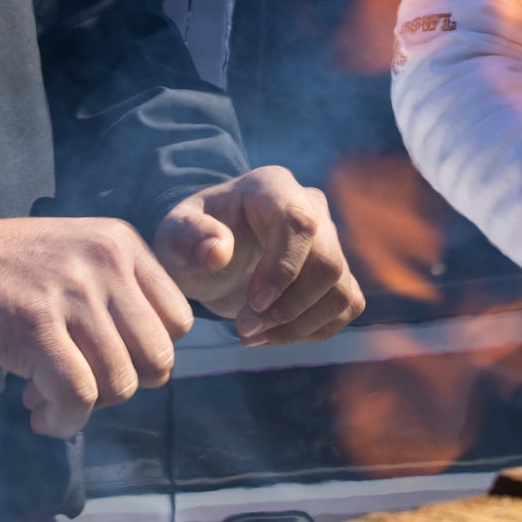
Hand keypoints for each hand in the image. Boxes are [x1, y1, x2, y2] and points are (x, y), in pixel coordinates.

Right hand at [0, 217, 193, 436]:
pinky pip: (77, 396)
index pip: (179, 321)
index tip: (107, 361)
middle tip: (78, 385)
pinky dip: (63, 420)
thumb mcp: (77, 262)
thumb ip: (120, 298)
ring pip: (120, 383)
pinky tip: (38, 413)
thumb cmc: (6, 276)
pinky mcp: (34, 325)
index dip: (147, 356)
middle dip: (120, 387)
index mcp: (121, 245)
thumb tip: (155, 367)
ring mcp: (70, 292)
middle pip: (157, 358)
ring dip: (84, 407)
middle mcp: (104, 263)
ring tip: (46, 398)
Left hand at [153, 167, 367, 346]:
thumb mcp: (175, 236)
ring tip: (252, 334)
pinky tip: (273, 334)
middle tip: (244, 328)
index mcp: (271, 187)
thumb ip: (189, 236)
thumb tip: (218, 251)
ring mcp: (330, 241)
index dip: (282, 268)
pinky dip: (312, 331)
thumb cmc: (192, 240)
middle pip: (327, 263)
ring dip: (298, 325)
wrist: (209, 256)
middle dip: (287, 307)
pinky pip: (346, 308)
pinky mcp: (337, 274)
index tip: (252, 303)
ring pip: (341, 291)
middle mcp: (311, 207)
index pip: (298, 223)